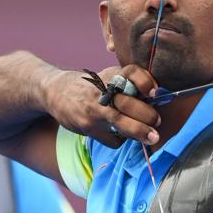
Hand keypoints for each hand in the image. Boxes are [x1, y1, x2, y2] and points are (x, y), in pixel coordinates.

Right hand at [45, 64, 160, 147]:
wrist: (55, 92)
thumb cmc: (90, 86)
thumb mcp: (107, 77)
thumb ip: (129, 85)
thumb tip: (157, 99)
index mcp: (110, 75)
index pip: (130, 72)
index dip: (145, 81)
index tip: (154, 92)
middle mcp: (102, 91)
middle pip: (128, 102)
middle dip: (147, 114)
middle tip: (157, 121)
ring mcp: (93, 110)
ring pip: (120, 123)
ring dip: (140, 131)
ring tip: (152, 137)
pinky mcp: (88, 127)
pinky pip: (112, 139)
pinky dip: (121, 139)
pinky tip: (121, 135)